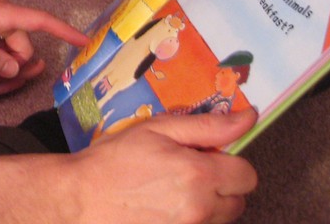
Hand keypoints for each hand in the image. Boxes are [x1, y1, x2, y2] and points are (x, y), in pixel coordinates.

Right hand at [65, 111, 257, 223]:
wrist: (81, 198)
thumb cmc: (113, 160)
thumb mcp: (156, 130)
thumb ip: (207, 126)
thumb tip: (249, 117)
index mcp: (199, 174)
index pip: (247, 174)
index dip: (228, 162)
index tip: (204, 156)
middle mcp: (201, 208)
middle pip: (239, 200)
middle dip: (220, 185)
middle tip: (186, 172)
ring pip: (222, 218)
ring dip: (208, 205)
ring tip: (172, 191)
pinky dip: (190, 219)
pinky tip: (163, 209)